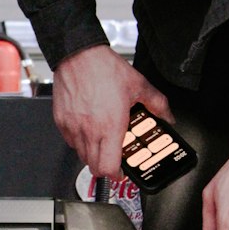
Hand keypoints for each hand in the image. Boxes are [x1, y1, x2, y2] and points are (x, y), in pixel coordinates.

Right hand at [52, 45, 172, 176]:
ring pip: (81, 155)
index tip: (121, 171)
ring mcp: (73, 127)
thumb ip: (157, 104)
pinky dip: (79, 141)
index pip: (107, 167)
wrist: (79, 54)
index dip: (116, 175)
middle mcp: (89, 130)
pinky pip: (70, 141)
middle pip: (94, 167)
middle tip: (113, 158)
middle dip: (105, 167)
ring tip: (101, 141)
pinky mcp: (61, 120)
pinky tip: (87, 129)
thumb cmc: (104, 68)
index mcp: (110, 126)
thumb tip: (167, 116)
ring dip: (92, 154)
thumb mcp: (139, 85)